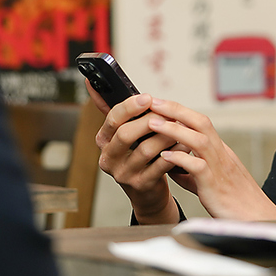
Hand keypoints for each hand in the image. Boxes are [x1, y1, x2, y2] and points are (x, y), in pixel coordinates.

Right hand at [86, 82, 180, 223]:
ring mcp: (124, 173)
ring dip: (165, 135)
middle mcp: (109, 158)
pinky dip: (175, 152)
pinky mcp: (141, 184)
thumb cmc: (137, 156)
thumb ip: (115, 111)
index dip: (130, 107)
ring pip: (146, 149)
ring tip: (179, 126)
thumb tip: (91, 82)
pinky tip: (184, 143)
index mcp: (103, 141)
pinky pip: (161, 165)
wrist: (146, 192)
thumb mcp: (122, 134)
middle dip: (148, 120)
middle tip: (167, 113)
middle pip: (126, 134)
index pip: (112, 119)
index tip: (147, 98)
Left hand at [146, 99, 275, 220]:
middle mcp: (222, 154)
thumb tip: (172, 166)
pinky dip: (180, 159)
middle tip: (153, 101)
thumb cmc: (235, 203)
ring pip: (198, 140)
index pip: (200, 122)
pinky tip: (164, 156)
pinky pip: (198, 167)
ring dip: (174, 129)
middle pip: (200, 122)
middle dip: (175, 109)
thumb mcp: (211, 183)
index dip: (180, 111)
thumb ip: (192, 173)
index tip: (160, 104)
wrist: (259, 220)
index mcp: (221, 152)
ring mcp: (220, 168)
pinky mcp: (216, 186)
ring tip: (152, 123)